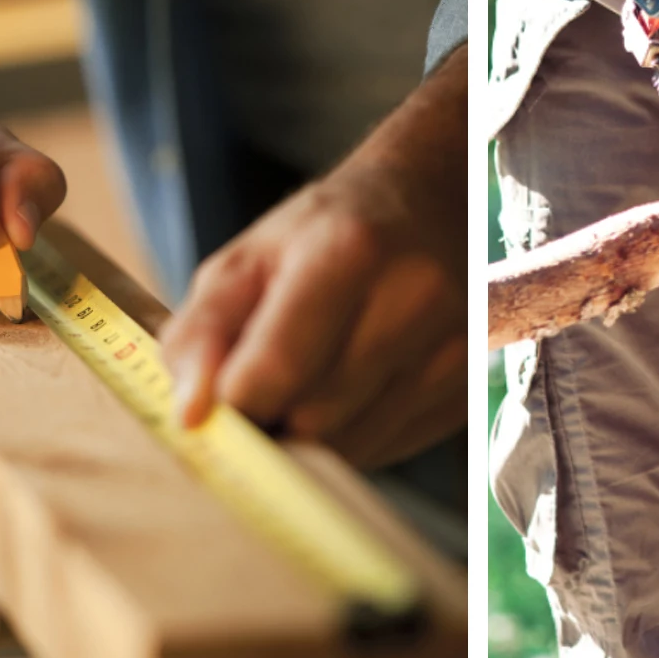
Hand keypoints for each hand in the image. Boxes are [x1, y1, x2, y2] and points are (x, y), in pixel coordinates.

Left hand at [161, 50, 463, 470]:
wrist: (435, 205)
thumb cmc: (326, 235)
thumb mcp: (248, 259)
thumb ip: (201, 333)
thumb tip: (189, 415)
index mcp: (350, 250)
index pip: (276, 370)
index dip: (232, 406)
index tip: (216, 404)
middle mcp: (415, 300)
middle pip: (314, 420)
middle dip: (275, 420)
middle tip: (264, 387)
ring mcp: (455, 350)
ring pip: (352, 448)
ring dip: (314, 437)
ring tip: (312, 381)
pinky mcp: (469, 393)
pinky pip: (388, 451)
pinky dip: (354, 438)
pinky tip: (355, 390)